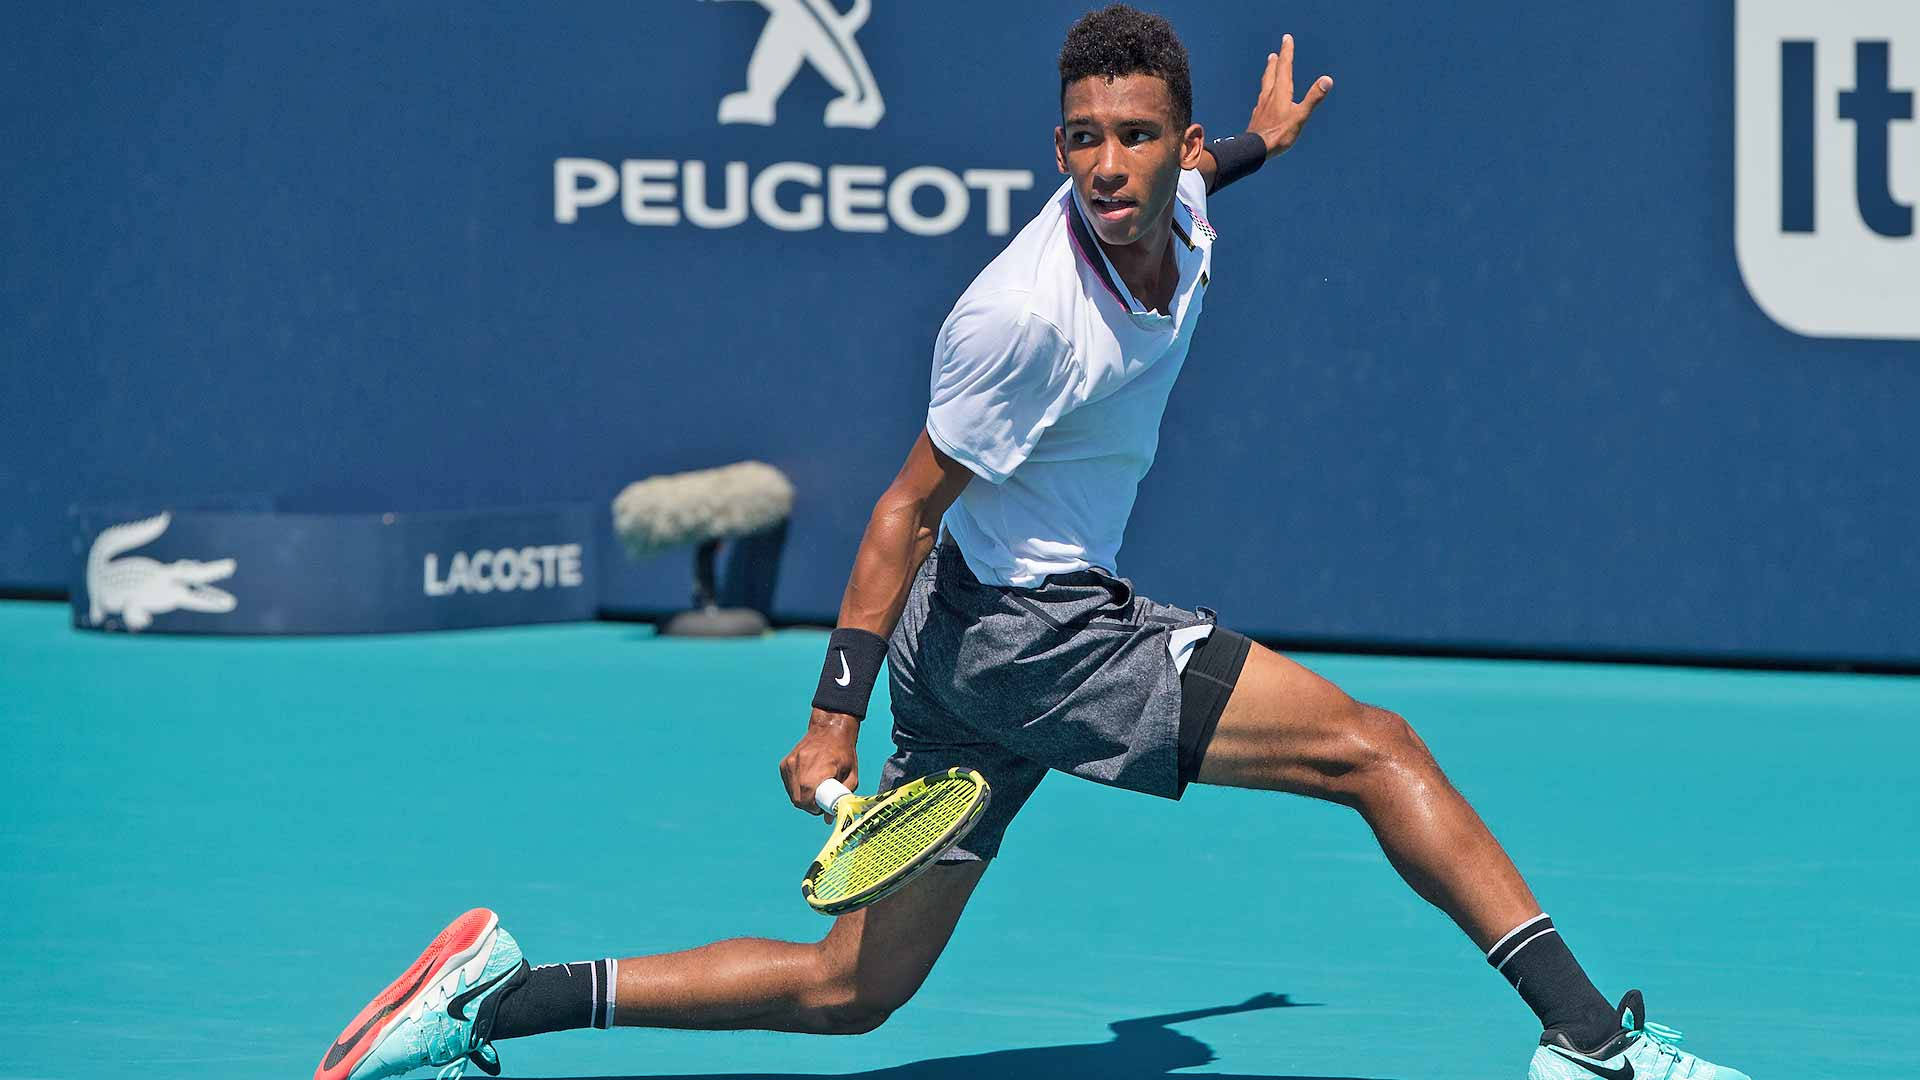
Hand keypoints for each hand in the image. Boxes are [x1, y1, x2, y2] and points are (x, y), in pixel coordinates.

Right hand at [779, 708, 860, 814]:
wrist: (830, 729)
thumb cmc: (844, 752)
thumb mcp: (851, 775)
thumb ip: (842, 797)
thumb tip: (828, 819)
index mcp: (816, 772)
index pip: (806, 801)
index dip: (814, 809)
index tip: (822, 807)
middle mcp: (799, 768)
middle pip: (798, 800)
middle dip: (808, 805)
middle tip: (820, 800)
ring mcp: (790, 764)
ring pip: (792, 793)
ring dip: (802, 796)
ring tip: (815, 789)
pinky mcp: (785, 764)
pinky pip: (789, 784)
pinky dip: (797, 787)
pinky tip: (808, 781)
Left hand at [1246, 34, 1331, 157]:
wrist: (1255, 150)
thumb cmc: (1279, 134)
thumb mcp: (1300, 116)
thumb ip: (1313, 98)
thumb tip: (1327, 80)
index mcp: (1281, 92)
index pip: (1285, 67)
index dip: (1287, 52)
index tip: (1287, 38)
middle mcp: (1269, 95)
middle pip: (1272, 74)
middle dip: (1276, 62)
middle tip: (1276, 53)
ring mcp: (1262, 106)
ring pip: (1265, 85)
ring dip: (1268, 74)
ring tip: (1269, 68)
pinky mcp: (1258, 116)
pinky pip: (1261, 99)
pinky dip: (1264, 92)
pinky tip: (1263, 98)